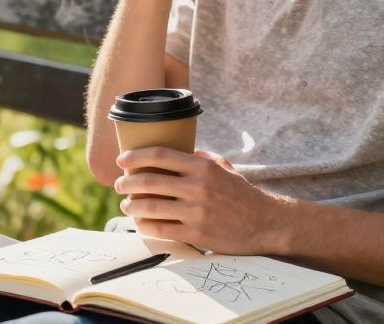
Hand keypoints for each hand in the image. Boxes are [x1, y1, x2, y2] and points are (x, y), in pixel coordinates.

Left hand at [114, 148, 282, 254]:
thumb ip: (199, 157)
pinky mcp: (196, 233)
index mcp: (202, 167)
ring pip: (151, 207)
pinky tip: (140, 222)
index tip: (122, 160)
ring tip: (126, 205)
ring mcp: (196, 211)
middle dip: (127, 182)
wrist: (264, 222)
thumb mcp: (222, 166)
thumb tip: (173, 150)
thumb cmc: (241, 193)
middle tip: (119, 184)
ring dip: (132, 206)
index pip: (160, 155)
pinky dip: (145, 225)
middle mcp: (197, 187)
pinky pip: (161, 228)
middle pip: (149, 181)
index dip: (136, 156)